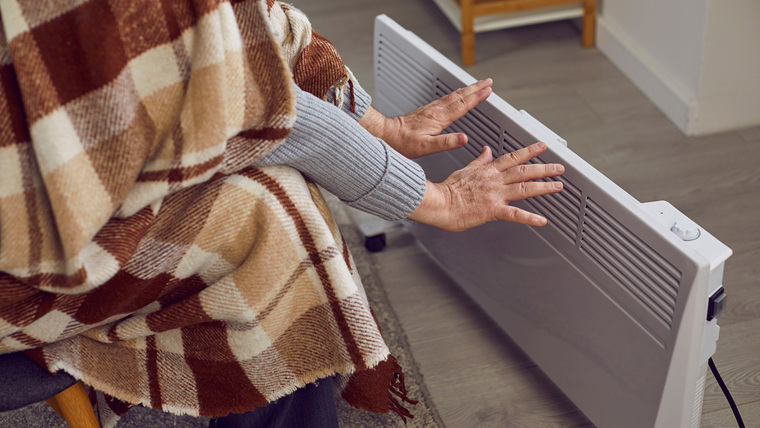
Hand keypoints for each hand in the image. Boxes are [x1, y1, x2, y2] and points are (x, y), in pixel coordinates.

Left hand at [359, 79, 492, 158]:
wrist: (386, 134)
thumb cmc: (403, 143)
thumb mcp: (426, 147)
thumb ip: (446, 142)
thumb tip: (464, 139)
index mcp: (438, 118)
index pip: (462, 105)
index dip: (476, 97)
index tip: (488, 91)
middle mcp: (435, 110)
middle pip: (460, 95)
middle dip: (476, 88)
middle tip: (488, 82)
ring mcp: (430, 109)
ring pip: (453, 95)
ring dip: (467, 89)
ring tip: (478, 85)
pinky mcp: (426, 110)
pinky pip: (446, 98)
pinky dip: (456, 94)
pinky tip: (457, 95)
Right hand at [408, 142, 563, 230]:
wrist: (438, 202)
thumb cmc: (447, 190)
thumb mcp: (465, 169)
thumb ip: (480, 161)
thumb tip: (487, 150)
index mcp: (488, 171)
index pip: (513, 157)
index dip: (529, 151)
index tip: (542, 146)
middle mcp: (494, 181)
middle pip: (524, 171)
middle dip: (544, 168)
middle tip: (559, 168)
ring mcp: (495, 195)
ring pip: (524, 188)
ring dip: (543, 187)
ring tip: (557, 186)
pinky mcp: (492, 210)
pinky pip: (514, 215)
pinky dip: (529, 218)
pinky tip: (541, 220)